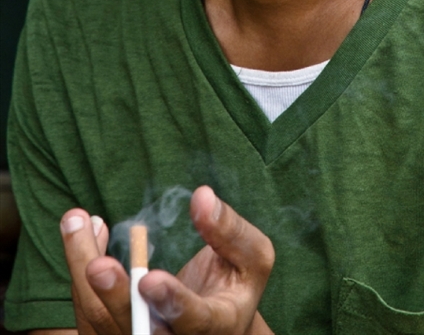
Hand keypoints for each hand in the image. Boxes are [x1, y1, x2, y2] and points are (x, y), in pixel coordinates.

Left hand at [60, 186, 274, 333]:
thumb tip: (202, 197)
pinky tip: (84, 231)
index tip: (150, 279)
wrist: (214, 320)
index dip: (172, 301)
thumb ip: (232, 231)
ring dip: (84, 266)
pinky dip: (81, 268)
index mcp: (217, 325)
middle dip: (116, 296)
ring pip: (102, 318)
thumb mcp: (252, 258)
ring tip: (76, 220)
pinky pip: (89, 310)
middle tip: (97, 266)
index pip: (193, 320)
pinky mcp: (116, 331)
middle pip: (138, 328)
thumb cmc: (235, 282)